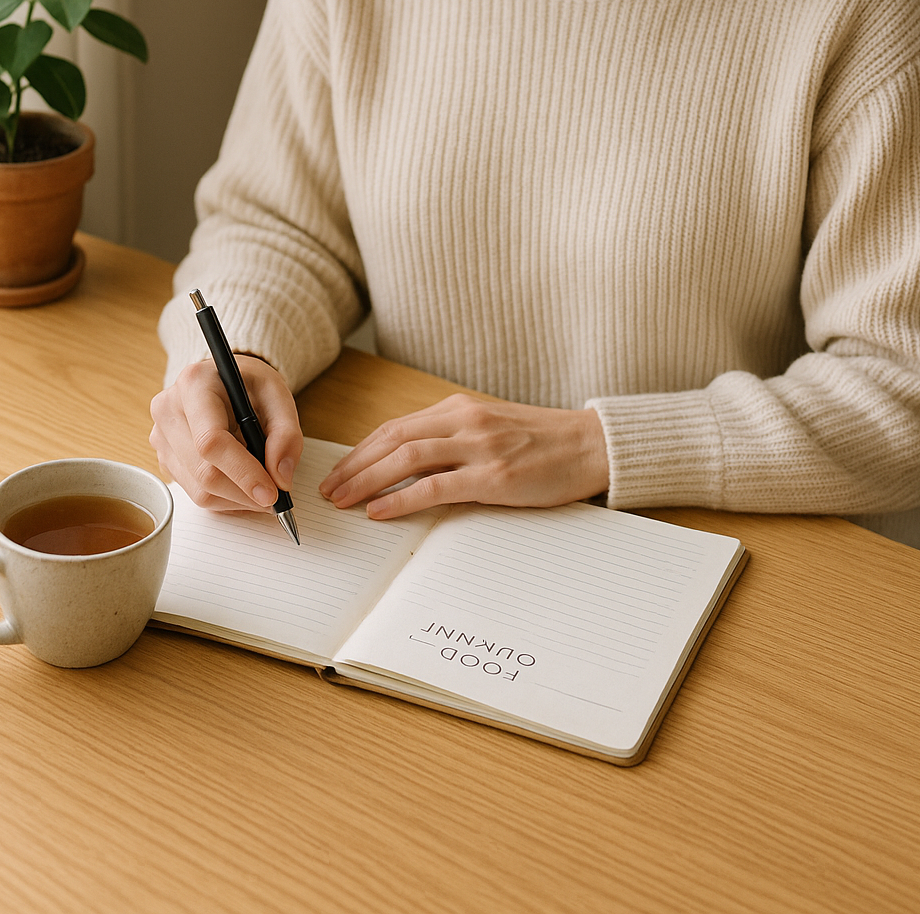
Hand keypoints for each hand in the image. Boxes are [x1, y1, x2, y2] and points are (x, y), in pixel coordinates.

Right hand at [149, 356, 303, 512]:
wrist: (226, 381)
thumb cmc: (250, 385)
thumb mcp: (278, 395)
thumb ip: (286, 435)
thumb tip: (281, 479)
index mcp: (194, 384)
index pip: (211, 441)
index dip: (243, 472)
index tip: (271, 494)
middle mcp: (168, 410)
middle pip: (204, 472)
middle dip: (246, 492)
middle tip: (277, 497)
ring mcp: (161, 438)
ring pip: (199, 490)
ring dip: (237, 499)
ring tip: (261, 485)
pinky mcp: (165, 459)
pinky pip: (195, 494)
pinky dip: (226, 498)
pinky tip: (242, 482)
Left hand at [318, 394, 608, 518]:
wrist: (591, 446)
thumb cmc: (543, 443)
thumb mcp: (491, 431)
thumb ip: (454, 442)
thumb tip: (410, 467)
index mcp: (460, 409)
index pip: (396, 427)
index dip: (361, 450)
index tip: (339, 471)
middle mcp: (465, 421)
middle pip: (392, 439)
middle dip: (354, 466)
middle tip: (328, 490)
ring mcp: (479, 447)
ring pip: (406, 458)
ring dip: (366, 480)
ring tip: (342, 500)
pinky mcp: (494, 476)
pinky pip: (435, 487)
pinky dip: (401, 498)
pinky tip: (379, 511)